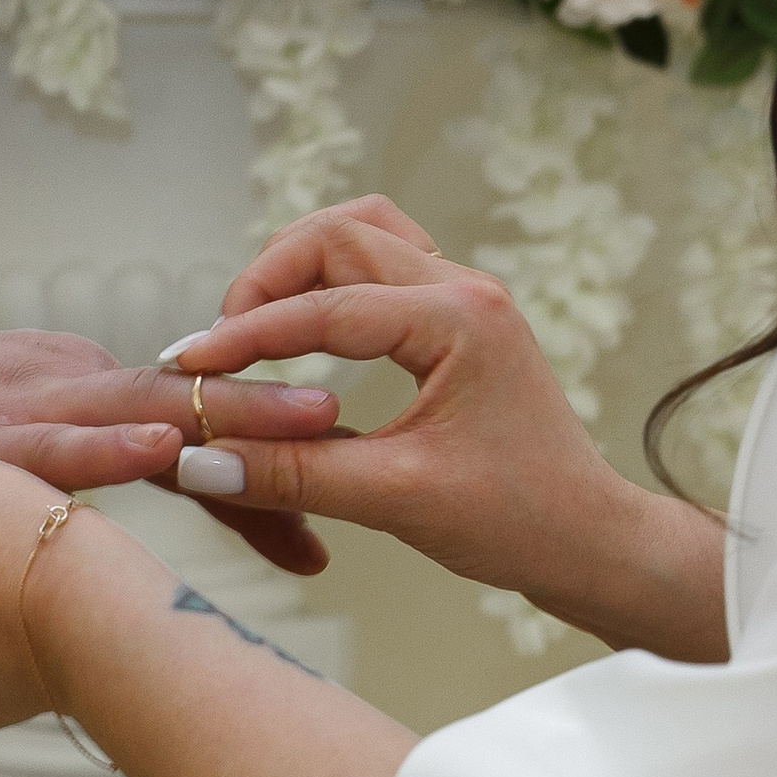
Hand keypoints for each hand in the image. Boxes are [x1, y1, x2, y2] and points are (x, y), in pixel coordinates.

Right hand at [0, 324, 340, 575]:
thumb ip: (15, 538)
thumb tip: (59, 616)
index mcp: (67, 403)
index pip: (184, 443)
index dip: (256, 485)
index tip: (319, 541)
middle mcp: (59, 389)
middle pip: (193, 424)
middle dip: (281, 449)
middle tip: (365, 473)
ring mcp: (22, 405)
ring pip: (147, 412)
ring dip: (237, 419)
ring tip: (318, 425)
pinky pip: (50, 439)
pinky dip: (105, 444)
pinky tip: (157, 452)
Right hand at [162, 196, 727, 661]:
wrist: (589, 540)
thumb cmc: (519, 521)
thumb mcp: (395, 500)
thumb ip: (292, 475)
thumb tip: (201, 462)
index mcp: (457, 319)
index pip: (323, 304)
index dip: (244, 334)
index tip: (187, 368)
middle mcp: (463, 289)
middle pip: (334, 237)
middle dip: (264, 284)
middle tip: (218, 350)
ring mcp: (463, 298)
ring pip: (357, 236)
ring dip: (296, 270)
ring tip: (251, 330)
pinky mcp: (457, 321)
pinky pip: (379, 268)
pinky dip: (327, 285)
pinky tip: (299, 333)